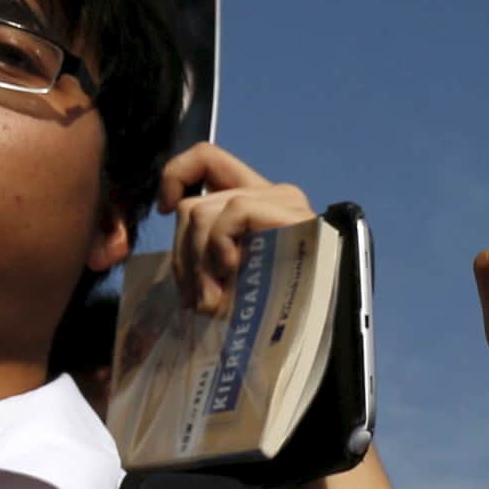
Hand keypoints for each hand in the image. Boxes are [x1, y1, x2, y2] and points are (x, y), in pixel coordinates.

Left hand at [159, 142, 313, 317]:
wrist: (322, 330)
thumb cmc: (277, 314)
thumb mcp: (232, 278)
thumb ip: (206, 251)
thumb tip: (173, 237)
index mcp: (256, 202)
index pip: (207, 158)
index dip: (176, 175)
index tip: (166, 210)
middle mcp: (271, 194)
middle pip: (193, 204)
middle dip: (182, 256)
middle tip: (195, 299)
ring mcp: (282, 201)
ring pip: (202, 212)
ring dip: (196, 264)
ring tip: (211, 303)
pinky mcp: (289, 211)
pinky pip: (231, 213)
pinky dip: (219, 247)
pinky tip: (231, 274)